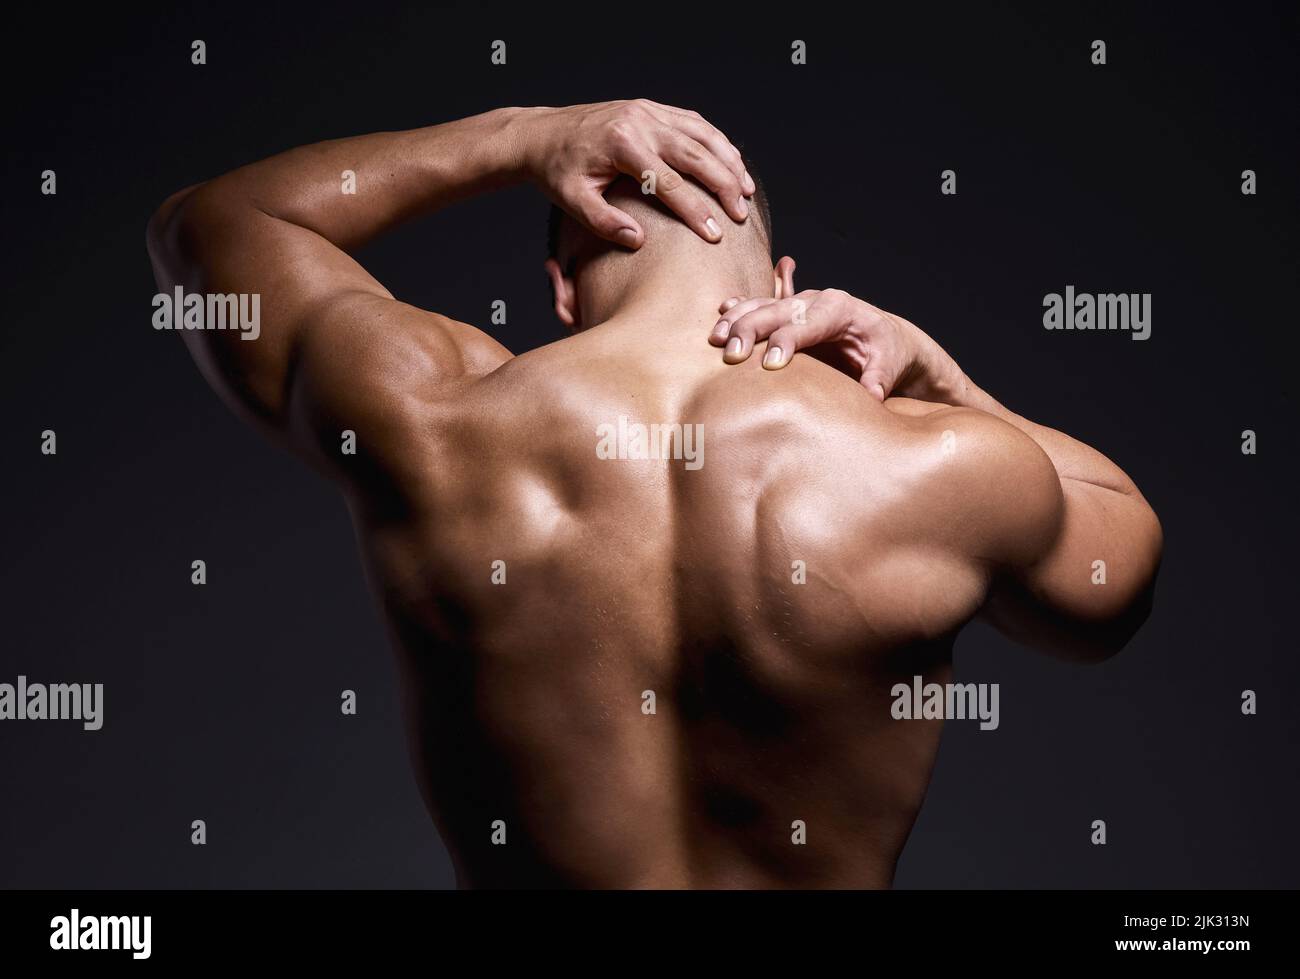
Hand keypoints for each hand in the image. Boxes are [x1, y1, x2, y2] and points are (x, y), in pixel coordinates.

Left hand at [518, 100, 754, 247]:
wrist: (541, 134)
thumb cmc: (557, 171)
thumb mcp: (572, 202)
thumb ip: (604, 223)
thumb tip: (637, 241)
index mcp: (621, 145)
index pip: (668, 183)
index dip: (695, 210)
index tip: (715, 234)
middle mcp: (639, 121)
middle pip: (695, 154)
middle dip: (724, 185)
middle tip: (741, 214)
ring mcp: (648, 110)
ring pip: (702, 134)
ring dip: (728, 162)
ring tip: (746, 190)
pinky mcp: (651, 108)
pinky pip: (693, 123)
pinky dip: (717, 143)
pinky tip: (731, 163)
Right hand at [709, 287, 962, 401]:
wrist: (885, 335)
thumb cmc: (886, 351)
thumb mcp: (890, 365)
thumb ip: (879, 378)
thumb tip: (872, 395)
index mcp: (841, 308)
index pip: (807, 323)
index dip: (787, 342)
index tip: (770, 364)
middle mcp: (817, 299)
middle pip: (777, 310)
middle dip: (752, 330)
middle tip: (732, 354)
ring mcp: (799, 302)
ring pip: (762, 305)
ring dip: (738, 321)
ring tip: (716, 339)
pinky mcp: (787, 310)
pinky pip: (758, 305)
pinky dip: (738, 311)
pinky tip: (720, 318)